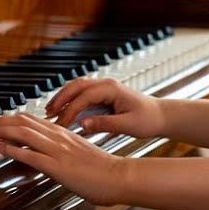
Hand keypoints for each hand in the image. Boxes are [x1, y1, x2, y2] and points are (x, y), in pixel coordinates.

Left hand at [0, 112, 126, 205]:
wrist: (119, 177)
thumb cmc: (102, 169)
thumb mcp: (79, 153)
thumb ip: (62, 150)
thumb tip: (47, 153)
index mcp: (63, 133)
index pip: (31, 120)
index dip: (10, 119)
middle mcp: (59, 137)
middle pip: (23, 122)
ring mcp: (58, 151)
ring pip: (24, 133)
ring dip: (0, 132)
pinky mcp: (58, 166)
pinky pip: (31, 154)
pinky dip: (13, 149)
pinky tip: (0, 148)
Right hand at [46, 77, 164, 137]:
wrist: (160, 116)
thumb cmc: (148, 119)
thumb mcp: (127, 125)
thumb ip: (104, 124)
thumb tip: (82, 124)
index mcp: (112, 89)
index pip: (83, 97)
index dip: (69, 110)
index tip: (60, 124)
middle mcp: (106, 84)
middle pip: (76, 86)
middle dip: (60, 98)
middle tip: (47, 113)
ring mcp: (105, 88)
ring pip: (77, 87)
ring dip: (63, 97)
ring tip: (50, 112)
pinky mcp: (104, 95)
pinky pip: (82, 94)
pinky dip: (70, 100)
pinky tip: (63, 111)